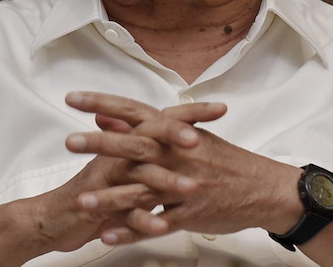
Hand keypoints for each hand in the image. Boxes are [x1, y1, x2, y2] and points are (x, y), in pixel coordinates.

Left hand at [64, 91, 301, 244]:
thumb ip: (144, 127)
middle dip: (100, 144)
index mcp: (176, 131)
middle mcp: (178, 154)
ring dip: (109, 197)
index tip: (72, 97)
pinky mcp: (189, 214)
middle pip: (134, 145)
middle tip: (69, 142)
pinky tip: (107, 235)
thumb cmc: (225, 161)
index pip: (134, 110)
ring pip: (142, 190)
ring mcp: (184, 185)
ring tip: (80, 201)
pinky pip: (156, 224)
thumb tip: (105, 116)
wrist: (263, 189)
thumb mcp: (189, 136)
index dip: (103, 101)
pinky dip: (130, 231)